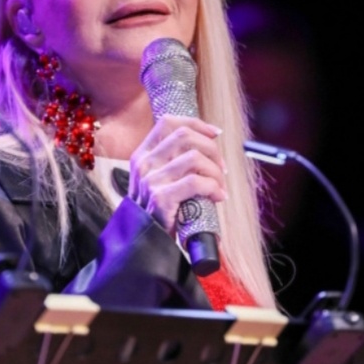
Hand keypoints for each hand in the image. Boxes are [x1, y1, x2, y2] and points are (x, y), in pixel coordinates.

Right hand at [127, 115, 226, 237]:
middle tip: (221, 167)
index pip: (168, 122)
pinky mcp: (160, 198)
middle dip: (211, 149)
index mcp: (142, 154)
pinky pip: (196, 182)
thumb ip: (172, 160)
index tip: (214, 133)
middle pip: (184, 136)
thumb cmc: (158, 210)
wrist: (145, 240)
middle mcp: (144, 164)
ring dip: (215, 171)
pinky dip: (213, 188)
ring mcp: (150, 180)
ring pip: (194, 158)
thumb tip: (208, 143)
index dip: (196, 124)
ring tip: (219, 185)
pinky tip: (218, 197)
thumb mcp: (157, 178)